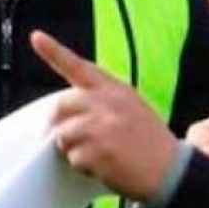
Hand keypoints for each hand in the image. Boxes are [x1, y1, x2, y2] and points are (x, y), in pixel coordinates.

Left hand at [35, 30, 178, 202]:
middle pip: (61, 106)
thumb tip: (69, 114)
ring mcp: (102, 126)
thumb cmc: (150, 142)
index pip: (80, 66)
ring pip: (63, 135)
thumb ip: (103, 102)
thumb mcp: (132, 107)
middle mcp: (107, 103)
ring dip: (72, 150)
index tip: (36, 38)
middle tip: (65, 140)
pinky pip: (74, 159)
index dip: (54, 52)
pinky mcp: (99, 151)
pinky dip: (83, 167)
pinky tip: (104, 168)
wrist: (172, 170)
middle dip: (58, 125)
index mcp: (115, 89)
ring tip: (97, 156)